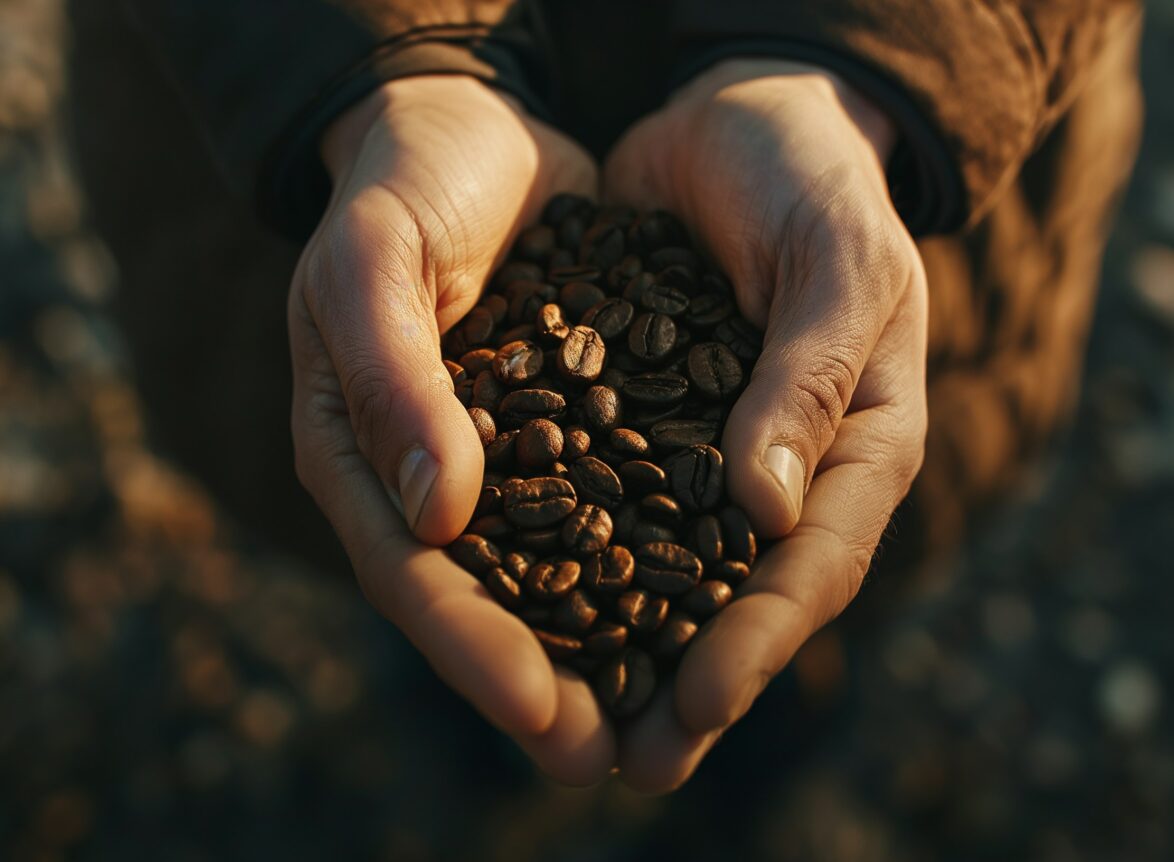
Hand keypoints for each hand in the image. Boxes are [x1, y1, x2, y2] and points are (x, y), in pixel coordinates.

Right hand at [287, 76, 613, 783]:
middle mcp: (427, 475)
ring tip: (660, 714)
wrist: (460, 127)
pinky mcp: (563, 426)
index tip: (544, 714)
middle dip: (541, 681)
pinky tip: (700, 597)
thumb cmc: (399, 189)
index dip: (473, 649)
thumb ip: (392, 379)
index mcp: (360, 454)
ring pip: (547, 569)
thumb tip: (438, 515)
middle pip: (482, 599)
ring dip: (599, 643)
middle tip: (605, 758)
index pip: (414, 574)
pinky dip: (641, 555)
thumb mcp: (375, 265)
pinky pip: (602, 502)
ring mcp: (496, 458)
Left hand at [603, 59, 928, 790]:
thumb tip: (766, 511)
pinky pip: (603, 499)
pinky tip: (518, 604)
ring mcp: (707, 454)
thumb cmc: (814, 178)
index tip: (696, 701)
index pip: (812, 564)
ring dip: (619, 647)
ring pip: (664, 568)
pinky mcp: (638, 421)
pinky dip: (568, 556)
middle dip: (686, 683)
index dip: (757, 640)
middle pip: (736, 598)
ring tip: (567, 719)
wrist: (742, 121)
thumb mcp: (837, 259)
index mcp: (858, 446)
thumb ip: (812, 376)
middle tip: (631, 764)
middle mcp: (781, 470)